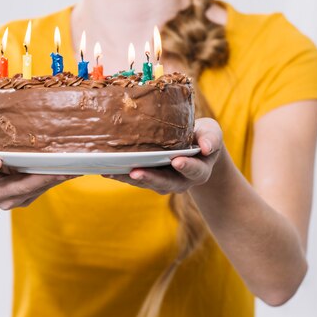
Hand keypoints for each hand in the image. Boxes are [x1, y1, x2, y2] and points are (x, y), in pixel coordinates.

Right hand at [0, 124, 72, 209]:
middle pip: (17, 186)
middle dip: (38, 179)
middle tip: (58, 170)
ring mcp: (10, 198)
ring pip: (33, 190)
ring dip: (52, 181)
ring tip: (72, 169)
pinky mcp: (24, 199)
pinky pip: (42, 190)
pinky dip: (55, 181)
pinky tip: (71, 171)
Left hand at [103, 118, 222, 194]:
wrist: (193, 146)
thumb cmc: (202, 137)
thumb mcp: (211, 133)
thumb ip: (211, 138)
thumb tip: (206, 147)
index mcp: (198, 171)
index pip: (194, 171)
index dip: (187, 167)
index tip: (177, 161)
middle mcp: (180, 181)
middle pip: (166, 183)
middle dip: (150, 178)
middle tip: (136, 172)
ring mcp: (162, 181)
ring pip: (146, 183)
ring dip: (129, 178)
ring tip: (113, 171)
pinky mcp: (147, 177)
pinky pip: (133, 178)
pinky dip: (120, 174)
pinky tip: (105, 168)